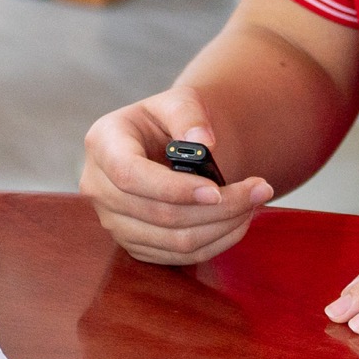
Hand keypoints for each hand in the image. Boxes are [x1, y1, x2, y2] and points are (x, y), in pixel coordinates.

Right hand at [80, 85, 278, 266]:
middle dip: (216, 208)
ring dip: (222, 227)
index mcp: (103, 144)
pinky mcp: (135, 245)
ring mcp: (113, 221)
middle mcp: (98, 187)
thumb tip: (203, 141)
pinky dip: (216, 242)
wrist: (165, 144)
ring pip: (173, 241)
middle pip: (157, 214)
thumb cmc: (172, 120)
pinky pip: (179, 256)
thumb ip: (189, 114)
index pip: (130, 175)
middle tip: (259, 190)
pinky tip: (238, 220)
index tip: (215, 190)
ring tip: (253, 203)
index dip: (173, 189)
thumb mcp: (179, 101)